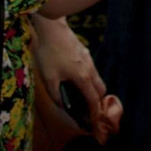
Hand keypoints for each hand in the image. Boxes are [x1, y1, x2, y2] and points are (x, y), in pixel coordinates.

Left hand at [29, 15, 120, 143]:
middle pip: (101, 90)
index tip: (95, 121)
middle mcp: (90, 70)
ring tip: (83, 96)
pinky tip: (77, 79)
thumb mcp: (49, 78)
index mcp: (83, 78)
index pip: (93, 100)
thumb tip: (63, 106)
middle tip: (91, 110)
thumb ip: (56, 95)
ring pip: (97, 79)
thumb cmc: (51, 54)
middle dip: (98, 101)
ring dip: (94, 89)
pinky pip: (92, 70)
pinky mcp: (86, 53)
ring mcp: (89, 60)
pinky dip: (90, 79)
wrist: (53, 29)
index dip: (95, 112)